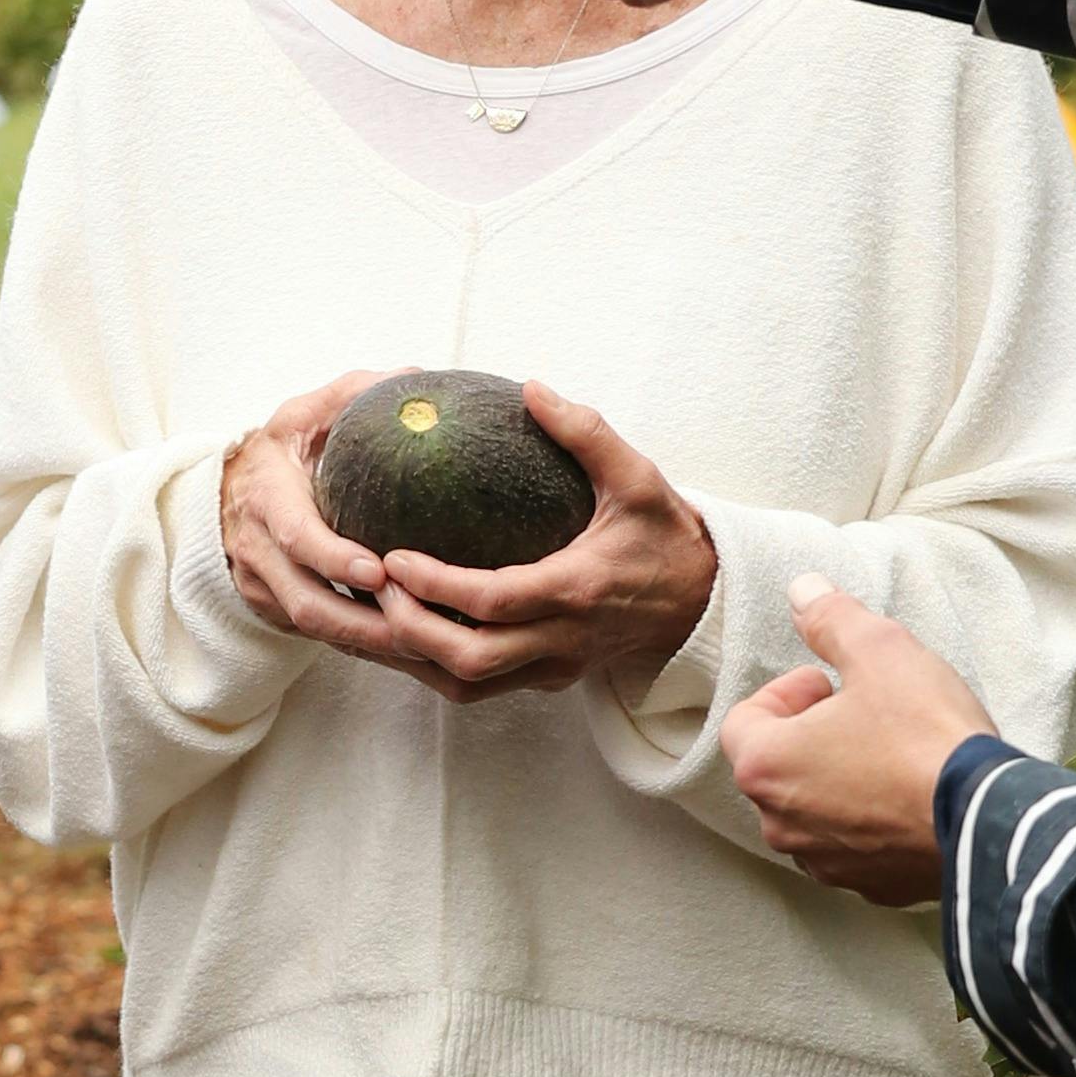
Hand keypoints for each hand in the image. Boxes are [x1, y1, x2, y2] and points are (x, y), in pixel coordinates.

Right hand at [215, 376, 394, 639]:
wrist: (226, 494)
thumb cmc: (281, 450)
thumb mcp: (306, 413)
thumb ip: (355, 395)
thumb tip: (416, 379)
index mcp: (268, 498)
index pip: (297, 537)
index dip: (334, 559)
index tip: (378, 573)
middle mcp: (259, 551)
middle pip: (307, 602)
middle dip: (361, 624)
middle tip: (417, 627)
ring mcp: (263, 587)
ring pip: (314, 630)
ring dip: (368, 645)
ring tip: (423, 648)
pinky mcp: (275, 610)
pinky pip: (320, 638)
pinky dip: (362, 649)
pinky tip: (408, 652)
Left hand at [318, 389, 719, 704]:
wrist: (703, 602)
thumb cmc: (664, 534)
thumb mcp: (637, 477)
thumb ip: (585, 433)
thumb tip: (531, 388)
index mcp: (577, 588)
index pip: (491, 601)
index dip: (434, 586)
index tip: (391, 557)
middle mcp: (562, 640)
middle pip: (469, 659)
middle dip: (409, 631)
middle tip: (372, 589)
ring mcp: (554, 667)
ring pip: (467, 685)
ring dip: (414, 657)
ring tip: (373, 613)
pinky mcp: (548, 679)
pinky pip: (479, 688)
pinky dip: (434, 667)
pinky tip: (402, 634)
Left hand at [723, 571, 992, 900]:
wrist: (991, 820)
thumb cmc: (927, 737)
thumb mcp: (880, 651)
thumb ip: (832, 619)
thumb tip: (803, 593)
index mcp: (766, 768)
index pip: (745, 721)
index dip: (787, 692)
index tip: (831, 684)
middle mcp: (782, 825)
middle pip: (778, 767)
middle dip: (813, 734)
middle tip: (864, 712)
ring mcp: (826, 864)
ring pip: (816, 809)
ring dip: (841, 778)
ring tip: (893, 752)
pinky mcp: (872, 887)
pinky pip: (856, 844)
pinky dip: (873, 819)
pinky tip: (915, 794)